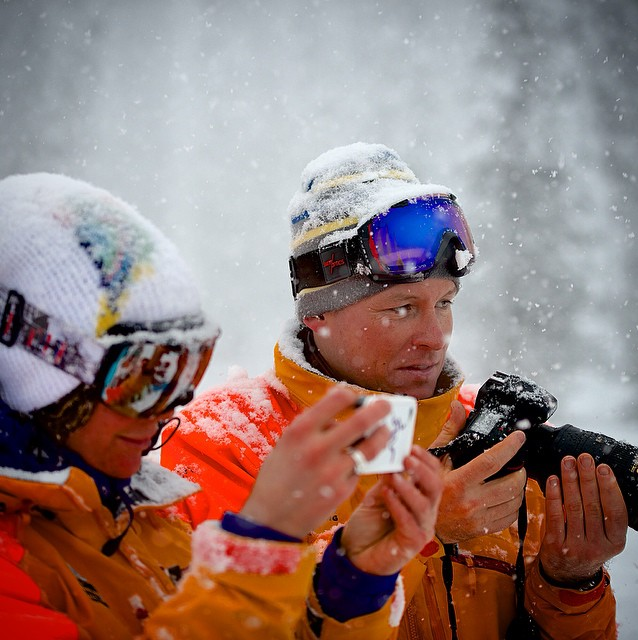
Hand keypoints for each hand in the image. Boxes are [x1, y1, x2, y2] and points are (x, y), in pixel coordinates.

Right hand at [240, 386, 390, 538]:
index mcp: (300, 431)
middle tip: (386, 405)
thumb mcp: (288, 440)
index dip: (351, 395)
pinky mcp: (342, 491)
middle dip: (379, 409)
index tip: (356, 397)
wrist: (271, 516)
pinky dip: (365, 460)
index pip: (338, 399)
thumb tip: (340, 398)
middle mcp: (317, 448)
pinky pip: (361, 469)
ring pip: (370, 447)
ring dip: (382, 435)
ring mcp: (332, 471)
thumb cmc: (280, 473)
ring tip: (385, 431)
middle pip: (361, 421)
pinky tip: (365, 456)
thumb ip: (314, 421)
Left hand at [340, 446, 442, 574]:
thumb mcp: (377, 495)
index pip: (434, 475)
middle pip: (436, 487)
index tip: (411, 447)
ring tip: (393, 476)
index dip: (426, 460)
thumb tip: (391, 456)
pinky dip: (398, 506)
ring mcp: (422, 529)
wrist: (353, 555)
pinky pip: (410, 523)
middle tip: (406, 458)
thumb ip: (387, 480)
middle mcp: (425, 513)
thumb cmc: (367, 524)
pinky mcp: (412, 545)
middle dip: (422, 470)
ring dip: (408, 487)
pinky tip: (387, 494)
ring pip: (424, 505)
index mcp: (420, 497)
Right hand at [434, 405, 526, 542]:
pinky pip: (510, 517)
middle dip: (519, 470)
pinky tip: (505, 496)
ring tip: (511, 478)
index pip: (491, 461)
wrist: (419, 520)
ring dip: (517, 487)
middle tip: (515, 463)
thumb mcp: (435, 458)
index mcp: (459, 481)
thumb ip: (450, 432)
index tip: (519, 437)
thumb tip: (458, 407)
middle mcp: (471, 501)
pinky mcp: (483, 529)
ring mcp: (478, 518)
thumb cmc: (426, 486)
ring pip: (514, 501)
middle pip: (511, 483)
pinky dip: (513, 504)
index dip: (509, 447)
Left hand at [539, 453, 627, 583]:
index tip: (603, 467)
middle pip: (593, 506)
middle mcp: (598, 547)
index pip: (616, 512)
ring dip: (570, 481)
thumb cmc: (587, 543)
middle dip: (588, 478)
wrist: (567, 572)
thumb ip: (604, 512)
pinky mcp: (556, 545)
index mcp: (615, 542)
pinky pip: (555, 515)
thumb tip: (599, 474)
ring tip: (567, 462)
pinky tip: (553, 479)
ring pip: (574, 508)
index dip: (610, 488)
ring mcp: (576, 547)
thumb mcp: (604, 535)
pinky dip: (554, 495)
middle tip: (583, 458)